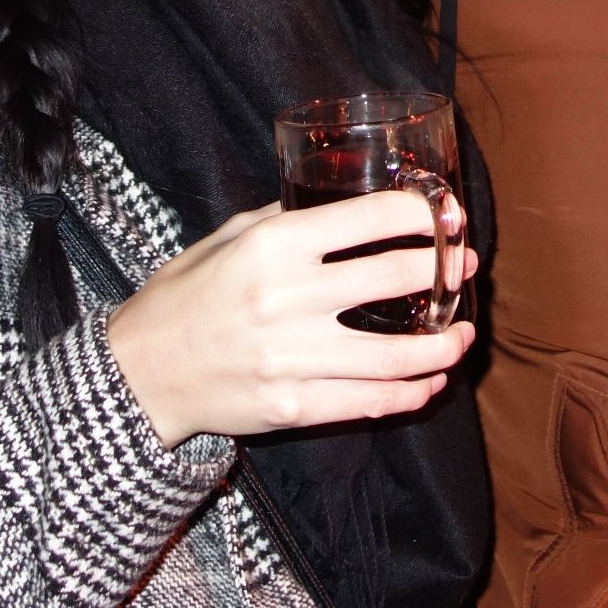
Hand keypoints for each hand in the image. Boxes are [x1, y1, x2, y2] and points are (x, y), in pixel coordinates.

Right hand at [106, 193, 478, 448]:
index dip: (421, 217)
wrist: (142, 372)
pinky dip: (409, 394)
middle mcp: (287, 298)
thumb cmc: (187, 295)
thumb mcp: (229, 237)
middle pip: (392, 281)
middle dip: (443, 272)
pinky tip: (429, 383)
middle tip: (465, 268)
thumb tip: (350, 201)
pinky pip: (368, 402)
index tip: (448, 217)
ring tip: (464, 335)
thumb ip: (286, 217)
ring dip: (443, 345)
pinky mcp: (292, 406)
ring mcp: (292, 357)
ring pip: (394, 354)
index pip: (369, 220)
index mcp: (274, 245)